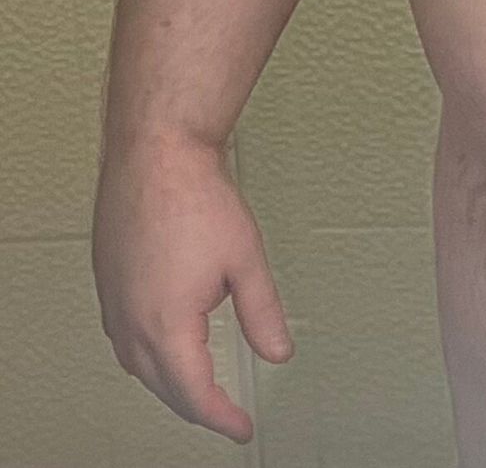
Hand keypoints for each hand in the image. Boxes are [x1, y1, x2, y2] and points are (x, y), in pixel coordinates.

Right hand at [92, 133, 292, 443]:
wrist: (155, 155)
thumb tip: (278, 353)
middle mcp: (130, 323)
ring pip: (139, 366)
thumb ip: (263, 313)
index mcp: (166, 325)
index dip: (221, 417)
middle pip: (164, 386)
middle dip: (197, 405)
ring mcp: (113, 304)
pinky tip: (166, 344)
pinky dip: (150, 354)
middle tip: (227, 414)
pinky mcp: (108, 283)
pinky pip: (125, 338)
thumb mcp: (246, 260)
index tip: (242, 428)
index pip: (194, 393)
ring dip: (170, 382)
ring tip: (200, 387)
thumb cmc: (195, 198)